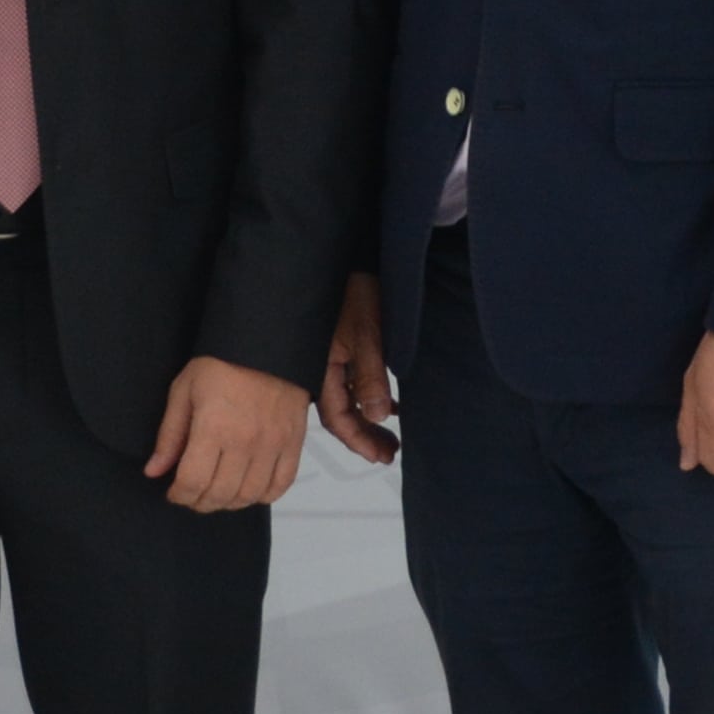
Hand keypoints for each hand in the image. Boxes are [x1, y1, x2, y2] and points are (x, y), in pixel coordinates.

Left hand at [148, 355, 314, 512]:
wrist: (266, 341)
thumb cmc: (222, 361)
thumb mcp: (184, 391)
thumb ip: (169, 435)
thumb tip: (154, 470)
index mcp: (214, 427)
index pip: (193, 482)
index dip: (179, 494)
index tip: (174, 491)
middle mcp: (245, 440)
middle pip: (220, 495)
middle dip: (199, 502)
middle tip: (192, 494)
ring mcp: (273, 443)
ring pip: (249, 496)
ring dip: (229, 502)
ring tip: (218, 492)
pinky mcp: (293, 441)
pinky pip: (281, 484)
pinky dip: (263, 495)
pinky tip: (249, 487)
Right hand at [315, 275, 398, 467]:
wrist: (346, 257)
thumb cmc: (355, 292)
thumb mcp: (367, 335)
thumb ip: (370, 377)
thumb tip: (378, 416)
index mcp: (322, 371)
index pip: (338, 419)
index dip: (360, 441)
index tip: (382, 456)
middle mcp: (321, 370)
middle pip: (340, 414)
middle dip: (364, 435)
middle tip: (389, 452)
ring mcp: (328, 360)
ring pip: (346, 400)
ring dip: (368, 418)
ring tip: (392, 434)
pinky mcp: (338, 347)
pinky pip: (349, 383)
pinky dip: (368, 396)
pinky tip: (389, 402)